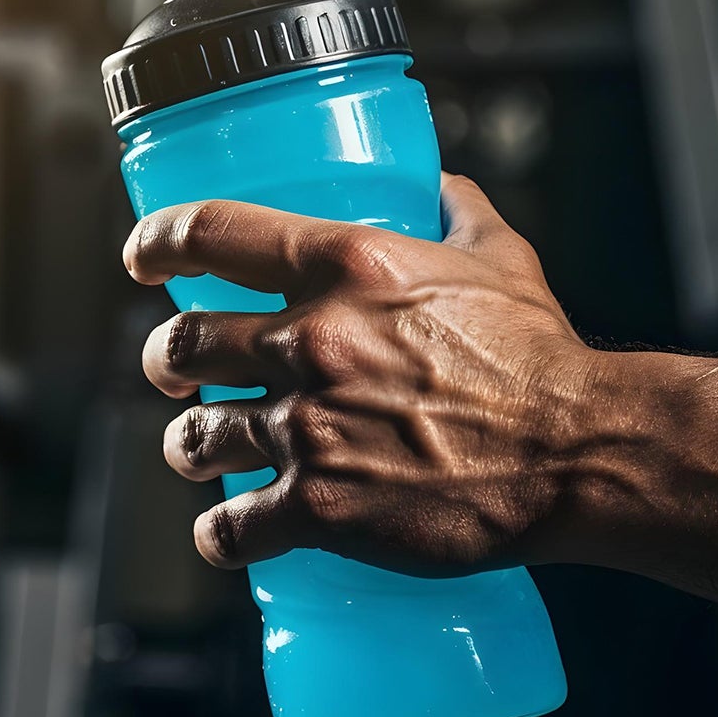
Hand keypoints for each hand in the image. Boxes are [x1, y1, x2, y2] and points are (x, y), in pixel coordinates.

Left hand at [125, 174, 605, 575]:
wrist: (574, 451)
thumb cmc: (542, 357)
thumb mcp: (502, 259)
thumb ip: (459, 210)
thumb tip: (437, 184)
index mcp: (346, 264)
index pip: (211, 234)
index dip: (157, 242)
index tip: (142, 257)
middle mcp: (311, 339)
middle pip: (180, 343)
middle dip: (166, 360)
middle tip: (178, 371)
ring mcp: (308, 426)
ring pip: (194, 435)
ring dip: (189, 444)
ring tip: (201, 450)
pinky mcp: (319, 506)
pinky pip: (230, 525)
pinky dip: (221, 531)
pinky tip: (228, 531)